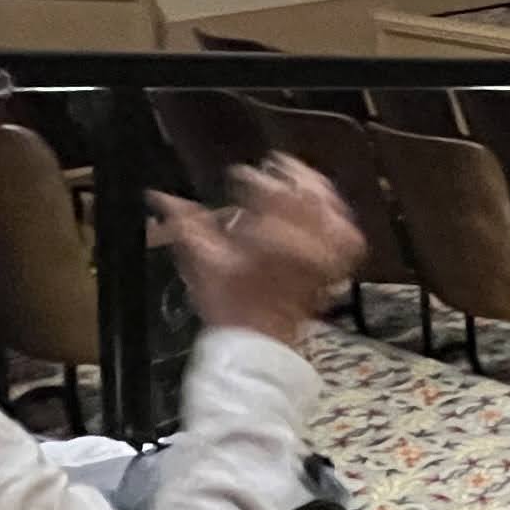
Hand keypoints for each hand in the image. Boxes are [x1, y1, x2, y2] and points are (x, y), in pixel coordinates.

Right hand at [151, 160, 363, 346]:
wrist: (257, 342)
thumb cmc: (229, 306)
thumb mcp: (202, 263)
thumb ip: (184, 225)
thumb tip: (161, 199)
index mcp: (262, 239)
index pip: (264, 194)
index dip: (251, 179)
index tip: (240, 177)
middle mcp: (295, 245)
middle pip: (303, 197)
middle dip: (289, 176)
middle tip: (276, 166)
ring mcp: (318, 258)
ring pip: (329, 213)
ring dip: (316, 191)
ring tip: (303, 180)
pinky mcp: (332, 270)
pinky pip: (347, 240)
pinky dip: (340, 222)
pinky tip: (330, 211)